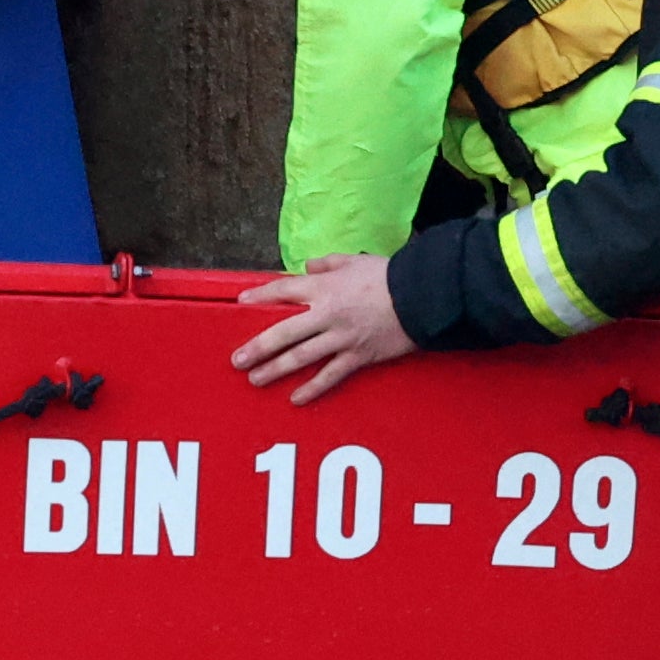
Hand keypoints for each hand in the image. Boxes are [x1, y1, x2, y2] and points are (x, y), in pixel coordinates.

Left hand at [232, 255, 413, 405]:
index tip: (241, 303)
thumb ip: (328, 264)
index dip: (260, 296)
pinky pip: (330, 376)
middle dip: (258, 347)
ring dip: (275, 370)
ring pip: (301, 357)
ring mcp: (341, 338)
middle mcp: (326, 314)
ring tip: (255, 379)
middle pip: (283, 332)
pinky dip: (312, 388)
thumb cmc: (389, 276)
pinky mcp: (358, 356)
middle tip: (237, 359)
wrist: (422, 297)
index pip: (283, 291)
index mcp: (324, 288)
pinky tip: (295, 398)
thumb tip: (308, 267)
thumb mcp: (355, 260)